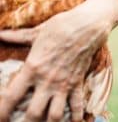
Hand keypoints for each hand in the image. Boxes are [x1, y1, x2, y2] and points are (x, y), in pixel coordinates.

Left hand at [0, 0, 117, 121]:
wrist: (88, 25)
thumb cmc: (61, 26)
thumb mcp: (37, 32)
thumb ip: (18, 36)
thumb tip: (1, 33)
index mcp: (33, 68)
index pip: (11, 96)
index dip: (2, 111)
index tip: (0, 117)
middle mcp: (47, 80)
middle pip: (32, 114)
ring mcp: (64, 84)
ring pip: (54, 115)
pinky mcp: (78, 82)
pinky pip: (77, 105)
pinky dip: (75, 117)